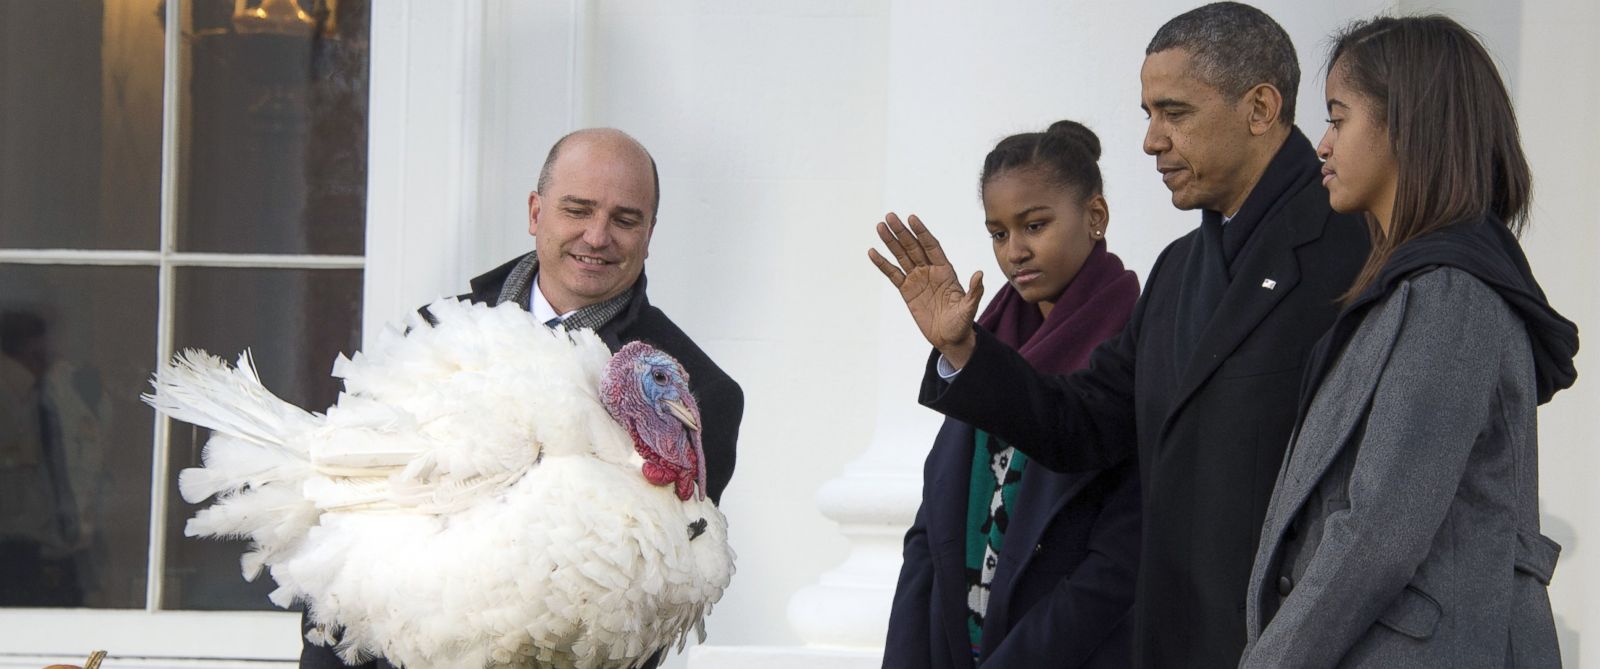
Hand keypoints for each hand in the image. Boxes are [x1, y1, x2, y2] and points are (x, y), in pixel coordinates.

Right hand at [868, 212, 983, 367]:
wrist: (949, 338)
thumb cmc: (962, 323)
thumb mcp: (969, 308)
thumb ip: (974, 292)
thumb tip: (980, 274)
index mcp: (945, 270)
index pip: (931, 246)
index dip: (921, 232)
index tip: (911, 218)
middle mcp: (930, 270)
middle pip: (913, 246)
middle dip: (902, 232)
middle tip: (889, 216)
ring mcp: (917, 279)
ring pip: (901, 256)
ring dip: (890, 242)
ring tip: (879, 227)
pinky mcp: (906, 291)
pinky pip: (893, 274)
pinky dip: (883, 263)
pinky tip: (873, 252)